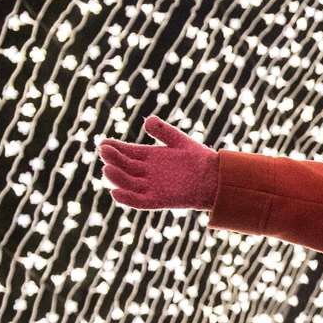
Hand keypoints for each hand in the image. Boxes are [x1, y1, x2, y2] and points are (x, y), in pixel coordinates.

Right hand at [99, 115, 218, 210]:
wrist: (217, 178)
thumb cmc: (200, 159)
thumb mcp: (179, 141)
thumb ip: (164, 131)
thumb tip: (147, 121)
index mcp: (149, 157)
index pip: (127, 152)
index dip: (114, 148)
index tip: (104, 142)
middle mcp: (146, 172)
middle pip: (124, 166)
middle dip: (113, 159)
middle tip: (104, 151)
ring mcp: (151, 187)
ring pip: (128, 183)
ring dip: (117, 178)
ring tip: (107, 169)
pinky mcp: (158, 200)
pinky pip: (139, 201)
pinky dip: (128, 199)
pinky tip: (116, 193)